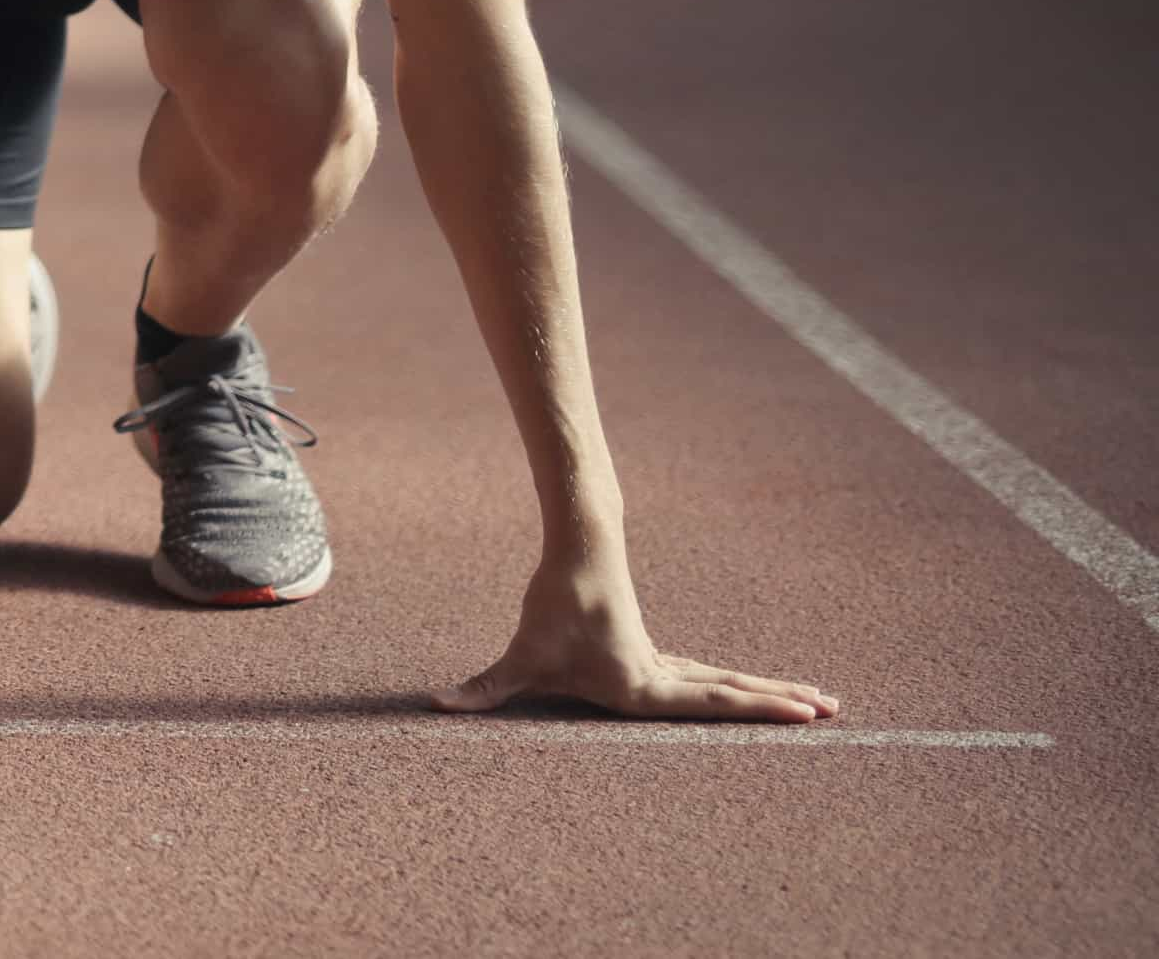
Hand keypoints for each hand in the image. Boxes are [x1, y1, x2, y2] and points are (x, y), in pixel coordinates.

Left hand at [432, 562, 834, 721]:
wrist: (575, 555)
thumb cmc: (551, 610)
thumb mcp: (518, 659)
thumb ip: (483, 688)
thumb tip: (436, 706)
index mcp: (642, 685)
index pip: (710, 701)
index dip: (758, 709)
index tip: (804, 714)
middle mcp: (662, 675)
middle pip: (732, 690)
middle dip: (781, 703)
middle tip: (833, 710)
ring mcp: (664, 663)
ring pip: (728, 680)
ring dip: (770, 691)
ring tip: (819, 701)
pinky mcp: (656, 655)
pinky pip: (710, 676)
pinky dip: (740, 687)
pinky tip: (760, 694)